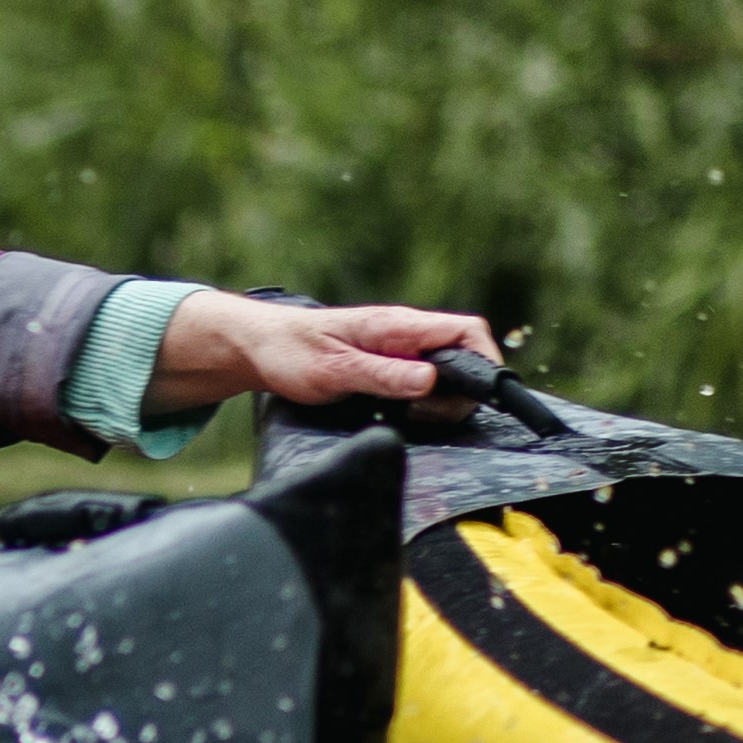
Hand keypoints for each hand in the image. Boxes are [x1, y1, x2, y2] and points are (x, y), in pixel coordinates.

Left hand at [145, 292, 496, 418]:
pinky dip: (422, 404)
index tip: (475, 396)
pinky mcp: (390, 366)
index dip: (484, 362)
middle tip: (426, 415)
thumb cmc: (290, 351)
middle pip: (464, 358)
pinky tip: (399, 415)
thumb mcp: (333, 370)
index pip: (467, 332)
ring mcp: (400, 350)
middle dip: (460, 393)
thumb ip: (381, 375)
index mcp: (399, 326)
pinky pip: (424, 385)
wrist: (258, 346)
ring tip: (407, 416)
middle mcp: (406, 335)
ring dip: (440, 402)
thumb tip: (429, 380)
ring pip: (447, 375)